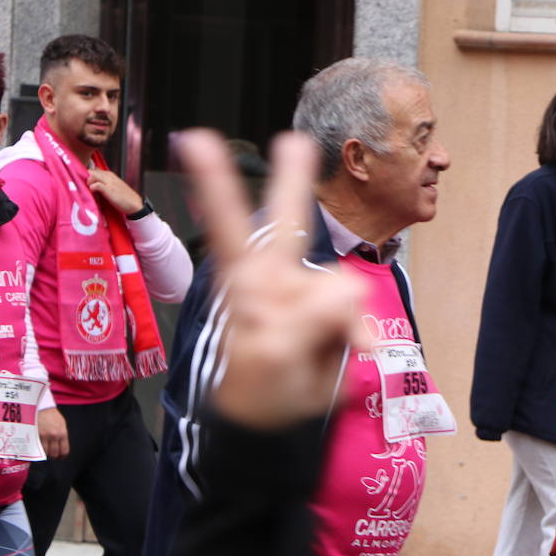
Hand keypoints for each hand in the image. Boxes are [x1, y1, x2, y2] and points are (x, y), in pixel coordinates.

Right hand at [38, 407, 68, 458]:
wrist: (42, 407)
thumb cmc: (52, 415)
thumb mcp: (62, 425)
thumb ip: (62, 436)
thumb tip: (61, 446)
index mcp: (62, 433)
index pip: (64, 450)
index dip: (62, 456)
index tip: (61, 457)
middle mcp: (53, 436)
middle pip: (54, 453)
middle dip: (53, 456)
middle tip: (52, 455)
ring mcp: (43, 436)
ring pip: (44, 452)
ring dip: (44, 453)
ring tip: (44, 451)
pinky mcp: (34, 435)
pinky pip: (36, 446)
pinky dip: (37, 448)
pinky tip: (37, 447)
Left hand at [86, 168, 144, 214]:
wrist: (135, 205)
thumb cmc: (125, 198)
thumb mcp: (115, 186)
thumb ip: (106, 182)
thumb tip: (95, 183)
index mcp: (111, 175)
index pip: (95, 170)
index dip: (88, 176)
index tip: (86, 184)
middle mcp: (109, 176)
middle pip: (92, 172)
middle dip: (86, 178)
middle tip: (85, 187)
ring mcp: (109, 182)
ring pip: (92, 176)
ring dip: (88, 182)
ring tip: (89, 190)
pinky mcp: (109, 189)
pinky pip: (96, 185)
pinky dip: (92, 188)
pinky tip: (93, 192)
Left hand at [176, 130, 369, 428]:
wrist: (278, 417)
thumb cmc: (264, 386)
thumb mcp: (276, 357)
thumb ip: (306, 320)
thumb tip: (345, 292)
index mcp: (246, 282)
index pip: (227, 226)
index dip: (215, 183)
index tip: (194, 137)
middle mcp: (276, 275)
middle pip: (288, 220)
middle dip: (292, 180)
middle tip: (294, 142)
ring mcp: (307, 290)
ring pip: (343, 284)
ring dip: (345, 320)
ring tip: (321, 351)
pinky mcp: (334, 307)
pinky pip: (361, 308)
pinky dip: (359, 333)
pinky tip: (351, 350)